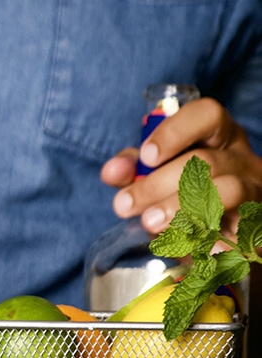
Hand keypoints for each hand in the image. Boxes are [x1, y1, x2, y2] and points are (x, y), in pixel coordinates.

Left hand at [101, 97, 261, 235]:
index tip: (145, 157)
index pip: (207, 115)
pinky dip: (204, 234)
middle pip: (204, 161)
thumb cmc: (183, 196)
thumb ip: (132, 171)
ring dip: (180, 207)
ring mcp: (256, 192)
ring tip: (149, 222)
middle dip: (157, 183)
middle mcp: (242, 159)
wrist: (220, 239)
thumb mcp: (155, 176)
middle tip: (124, 204)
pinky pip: (236, 227)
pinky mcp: (258, 227)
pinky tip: (179, 242)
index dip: (175, 132)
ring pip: (226, 191)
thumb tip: (111, 171)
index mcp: (218, 136)